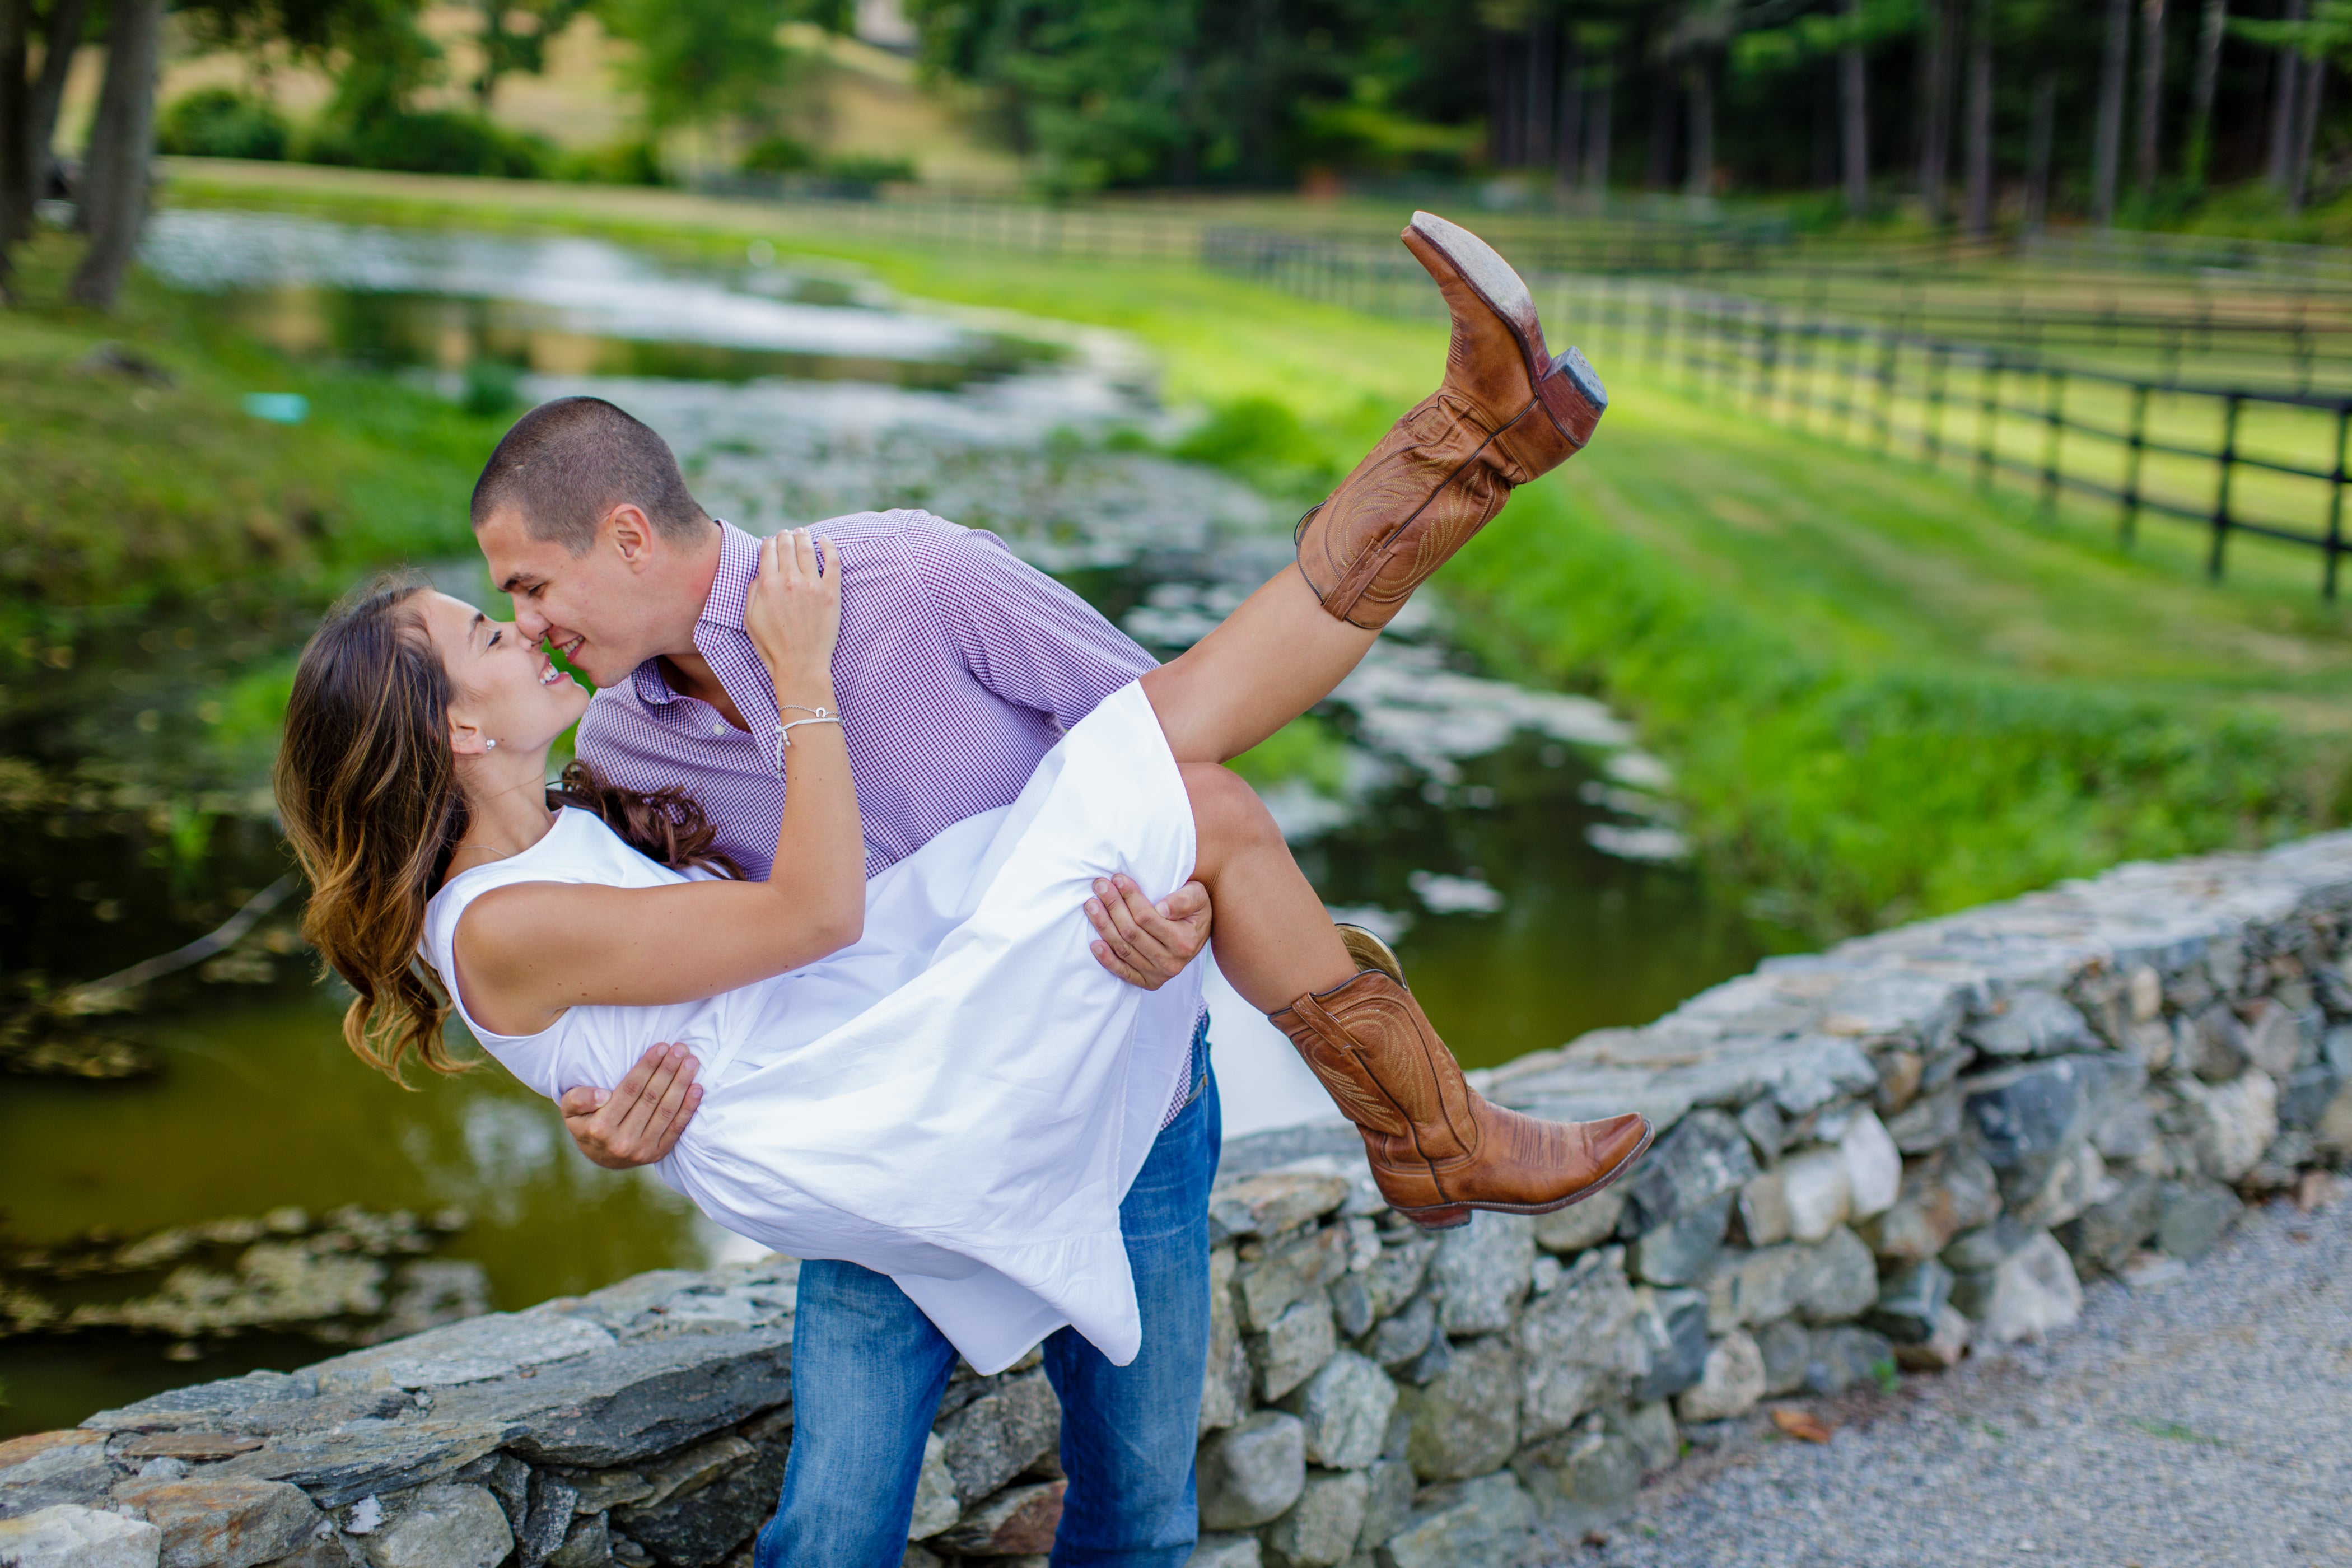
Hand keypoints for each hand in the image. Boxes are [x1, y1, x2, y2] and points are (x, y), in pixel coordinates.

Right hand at [559, 1043, 703, 1169]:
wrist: (600, 1158)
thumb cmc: (586, 1124)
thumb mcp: (571, 1111)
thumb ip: (578, 1099)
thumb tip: (602, 1094)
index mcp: (601, 1128)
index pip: (630, 1090)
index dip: (647, 1067)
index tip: (661, 1047)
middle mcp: (622, 1141)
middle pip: (651, 1098)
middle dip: (668, 1070)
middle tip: (681, 1049)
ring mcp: (642, 1150)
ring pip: (666, 1111)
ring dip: (681, 1084)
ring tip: (691, 1062)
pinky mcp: (658, 1154)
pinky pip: (676, 1128)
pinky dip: (689, 1108)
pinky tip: (697, 1088)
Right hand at [745, 529, 841, 684]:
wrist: (800, 665)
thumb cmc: (772, 646)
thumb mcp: (750, 619)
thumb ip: (752, 591)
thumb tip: (760, 572)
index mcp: (767, 584)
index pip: (768, 550)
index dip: (769, 542)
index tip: (772, 540)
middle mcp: (789, 580)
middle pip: (787, 545)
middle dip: (785, 535)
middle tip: (787, 533)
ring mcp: (812, 585)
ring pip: (808, 548)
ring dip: (804, 536)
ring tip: (803, 532)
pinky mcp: (831, 593)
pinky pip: (833, 561)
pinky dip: (829, 546)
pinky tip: (825, 539)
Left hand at [1086, 876, 1210, 989]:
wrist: (1198, 934)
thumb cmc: (1196, 910)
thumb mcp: (1198, 897)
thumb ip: (1183, 900)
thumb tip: (1162, 908)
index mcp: (1184, 942)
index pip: (1147, 917)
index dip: (1130, 897)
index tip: (1117, 879)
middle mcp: (1171, 962)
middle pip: (1131, 933)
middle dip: (1112, 906)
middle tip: (1099, 886)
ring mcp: (1158, 975)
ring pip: (1124, 949)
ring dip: (1104, 926)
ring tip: (1091, 905)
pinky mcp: (1147, 982)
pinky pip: (1123, 972)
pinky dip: (1107, 959)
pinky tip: (1094, 944)